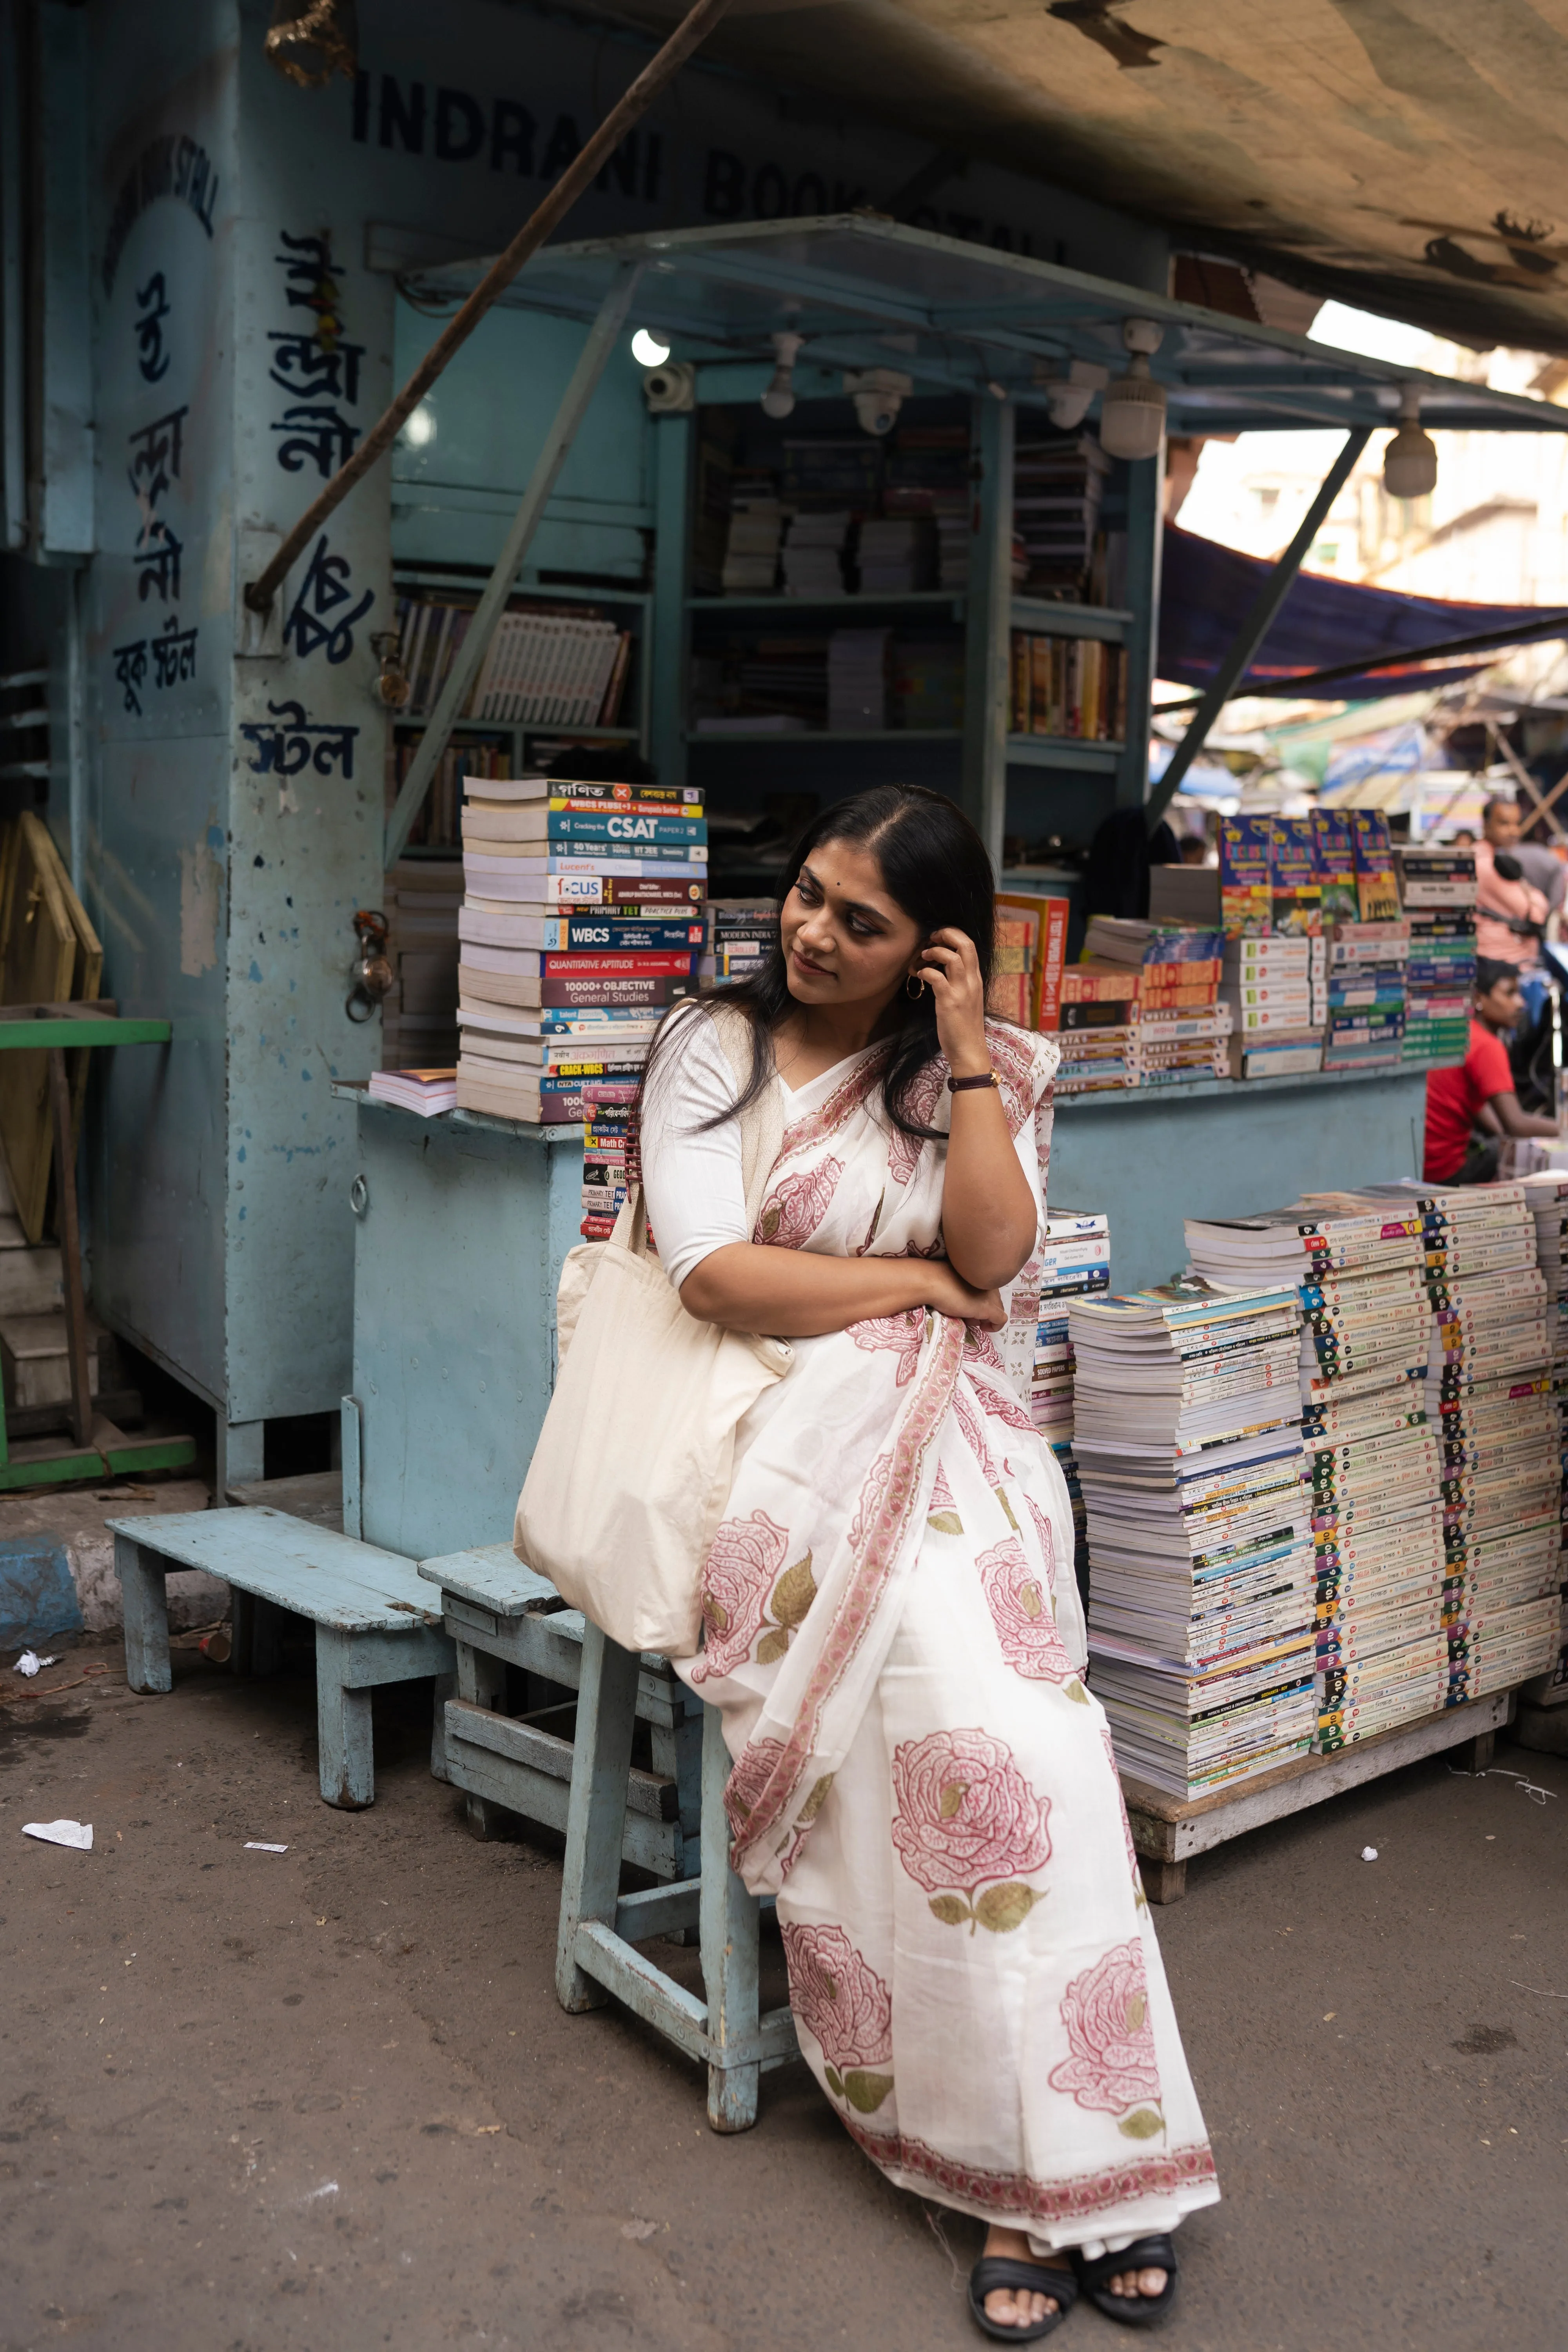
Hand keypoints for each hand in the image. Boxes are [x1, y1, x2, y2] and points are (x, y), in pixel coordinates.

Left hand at [916, 927, 988, 1077]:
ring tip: (923, 956)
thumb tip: (941, 970)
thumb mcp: (966, 1000)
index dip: (954, 935)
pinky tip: (918, 975)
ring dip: (934, 952)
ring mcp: (962, 991)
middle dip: (947, 933)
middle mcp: (972, 981)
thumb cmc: (964, 1027)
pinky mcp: (949, 1002)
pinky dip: (925, 971)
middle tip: (931, 937)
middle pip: (965, 944)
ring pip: (952, 957)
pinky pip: (937, 977)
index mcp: (976, 979)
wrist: (969, 1051)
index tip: (938, 938)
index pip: (970, 946)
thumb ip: (959, 983)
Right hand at [923, 1259, 1006, 1329]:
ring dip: (985, 1316)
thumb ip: (963, 1287)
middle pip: (994, 1299)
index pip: (987, 1290)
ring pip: (997, 1309)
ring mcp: (990, 1295)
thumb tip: (966, 1302)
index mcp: (979, 1274)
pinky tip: (984, 1328)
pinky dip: (995, 1326)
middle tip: (966, 1314)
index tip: (966, 1306)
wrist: (931, 1282)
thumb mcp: (953, 1282)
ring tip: (968, 1318)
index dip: (979, 1300)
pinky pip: (1001, 1319)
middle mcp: (988, 1283)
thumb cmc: (935, 1280)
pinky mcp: (988, 1308)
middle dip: (983, 1309)